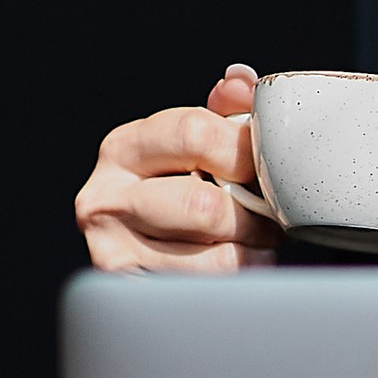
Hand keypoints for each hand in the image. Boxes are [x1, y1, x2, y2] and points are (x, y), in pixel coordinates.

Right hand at [75, 65, 272, 271]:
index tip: (268, 165)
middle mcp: (104, 198)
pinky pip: (211, 290)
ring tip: (259, 241)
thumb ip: (222, 112)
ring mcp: (113, 251)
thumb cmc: (183, 193)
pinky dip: (241, 280)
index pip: (193, 133)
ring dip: (253, 251)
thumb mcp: (196, 147)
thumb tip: (241, 82)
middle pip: (203, 204)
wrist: (150, 263)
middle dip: (254, 213)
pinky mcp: (134, 294)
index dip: (244, 150)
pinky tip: (241, 267)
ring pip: (214, 255)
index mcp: (124, 148)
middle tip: (273, 215)